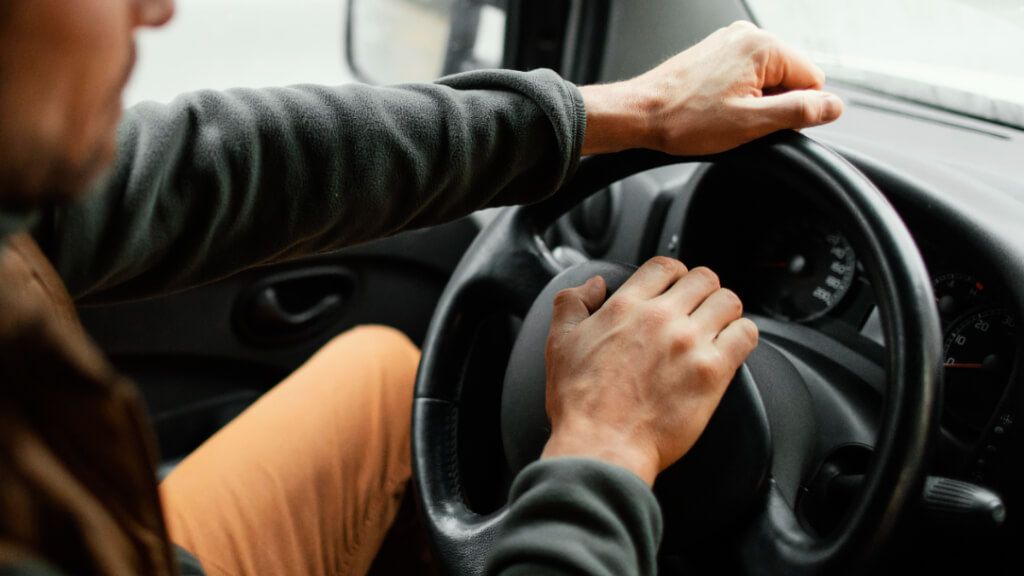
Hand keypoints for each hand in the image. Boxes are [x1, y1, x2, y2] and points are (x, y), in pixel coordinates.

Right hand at [540, 257, 758, 484]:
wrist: (602, 445)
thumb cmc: (580, 403)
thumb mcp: (559, 342)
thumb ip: (572, 303)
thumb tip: (594, 285)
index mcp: (625, 307)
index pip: (664, 266)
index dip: (674, 274)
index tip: (675, 287)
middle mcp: (661, 318)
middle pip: (702, 278)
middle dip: (701, 290)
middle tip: (697, 309)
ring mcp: (689, 342)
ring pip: (728, 301)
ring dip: (724, 311)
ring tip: (717, 327)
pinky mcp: (712, 371)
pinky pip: (745, 335)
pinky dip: (742, 335)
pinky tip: (730, 347)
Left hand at [580, 21, 842, 155]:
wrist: (641, 115)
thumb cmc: (685, 119)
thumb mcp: (751, 123)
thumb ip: (799, 112)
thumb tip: (834, 107)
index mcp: (763, 46)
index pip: (813, 82)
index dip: (793, 111)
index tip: (762, 122)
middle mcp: (748, 35)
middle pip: (790, 79)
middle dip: (772, 106)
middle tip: (738, 121)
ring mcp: (730, 42)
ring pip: (768, 80)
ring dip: (753, 103)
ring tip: (721, 114)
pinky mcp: (716, 53)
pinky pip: (746, 77)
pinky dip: (737, 96)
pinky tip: (714, 108)